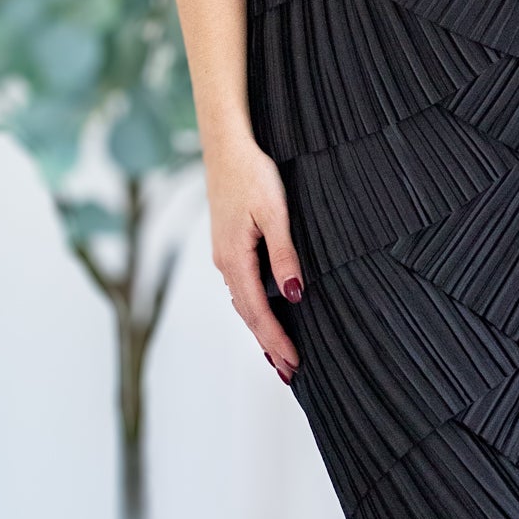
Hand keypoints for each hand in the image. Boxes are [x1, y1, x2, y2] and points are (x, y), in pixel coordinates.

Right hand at [207, 132, 303, 381]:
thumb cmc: (253, 173)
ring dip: (261, 330)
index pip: (257, 311)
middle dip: (269, 344)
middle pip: (247, 314)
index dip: (276, 339)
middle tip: (291, 373)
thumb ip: (284, 254)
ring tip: (279, 356)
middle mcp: (224, 262)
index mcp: (234, 258)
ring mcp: (223, 255)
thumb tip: (293, 295)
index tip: (294, 362)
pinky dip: (254, 309)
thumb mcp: (275, 212)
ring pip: (243, 302)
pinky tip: (265, 315)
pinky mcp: (227, 245)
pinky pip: (241, 288)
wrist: (226, 144)